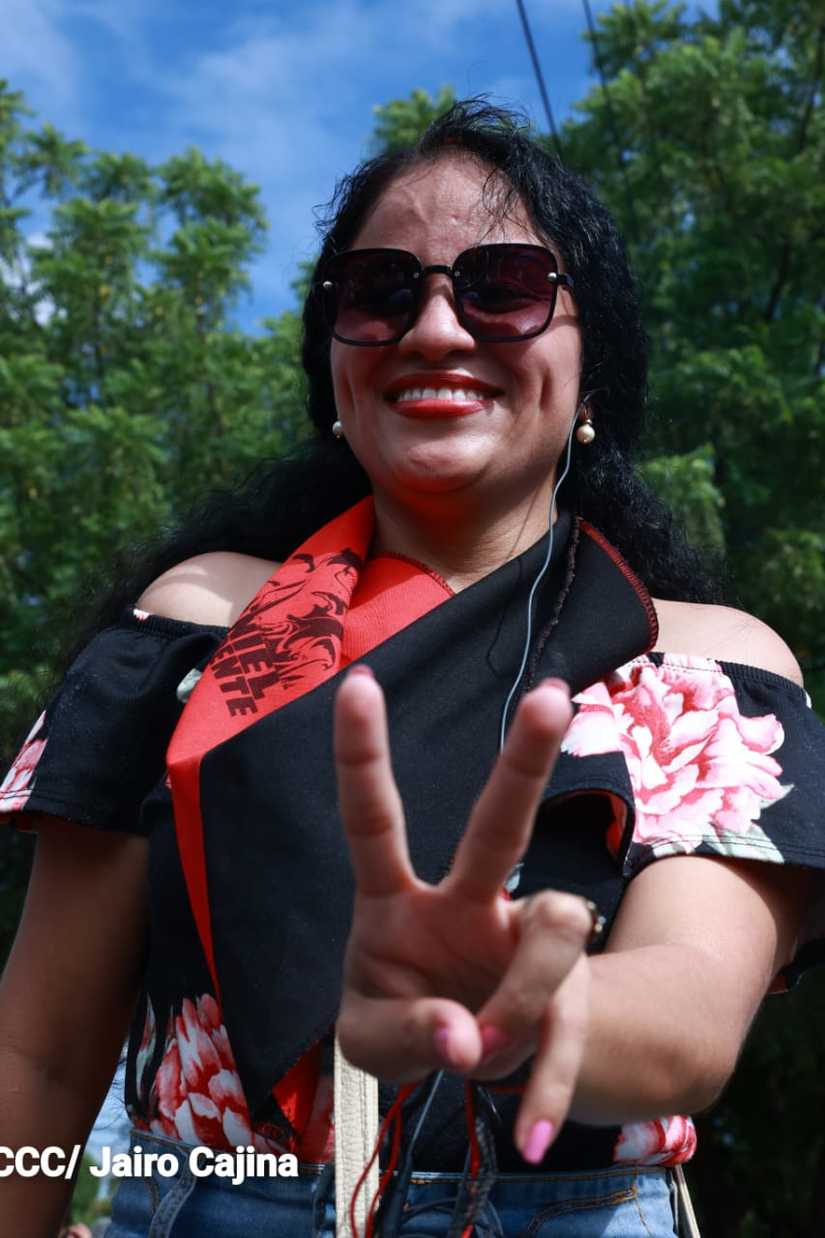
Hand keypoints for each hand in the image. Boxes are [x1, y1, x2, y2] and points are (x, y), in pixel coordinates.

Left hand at [334, 664, 593, 1161]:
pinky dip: (547, 1087)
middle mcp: (467, 901)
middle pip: (499, 823)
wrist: (478, 1057)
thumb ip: (402, 1037)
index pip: (374, 819)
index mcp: (394, 901)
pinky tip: (528, 1133)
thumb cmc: (405, 1023)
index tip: (356, 681)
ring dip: (512, 1014)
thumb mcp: (371, 1043)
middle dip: (525, 759)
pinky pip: (570, 1027)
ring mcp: (523, 939)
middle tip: (553, 697)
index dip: (363, 754)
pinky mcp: (567, 992)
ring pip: (550, 935)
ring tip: (479, 1059)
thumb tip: (463, 1036)